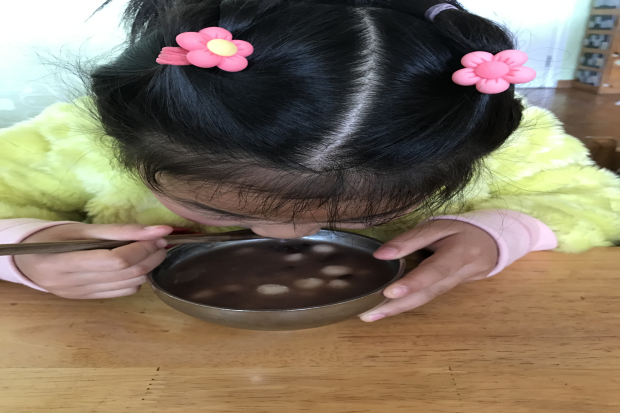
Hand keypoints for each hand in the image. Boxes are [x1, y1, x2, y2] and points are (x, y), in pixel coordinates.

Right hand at [14, 223, 172, 298]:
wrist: (28, 259)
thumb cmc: (55, 238)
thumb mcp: (84, 229)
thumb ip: (121, 230)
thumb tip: (160, 230)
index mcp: (65, 262)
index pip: (116, 261)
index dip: (142, 248)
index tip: (159, 236)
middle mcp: (72, 283)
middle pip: (126, 274)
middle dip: (151, 257)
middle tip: (161, 242)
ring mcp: (80, 295)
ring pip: (129, 285)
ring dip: (148, 268)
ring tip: (151, 251)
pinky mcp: (87, 300)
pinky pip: (122, 293)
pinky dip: (136, 279)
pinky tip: (136, 266)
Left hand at [359, 220, 497, 321]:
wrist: (492, 243)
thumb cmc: (462, 230)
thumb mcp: (439, 225)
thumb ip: (411, 239)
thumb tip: (381, 254)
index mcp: (460, 253)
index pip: (435, 270)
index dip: (414, 282)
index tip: (389, 292)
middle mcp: (460, 274)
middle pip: (428, 293)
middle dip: (399, 305)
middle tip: (371, 314)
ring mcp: (456, 286)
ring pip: (426, 299)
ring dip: (399, 308)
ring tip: (372, 315)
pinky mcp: (449, 290)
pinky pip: (427, 298)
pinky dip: (407, 303)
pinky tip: (388, 308)